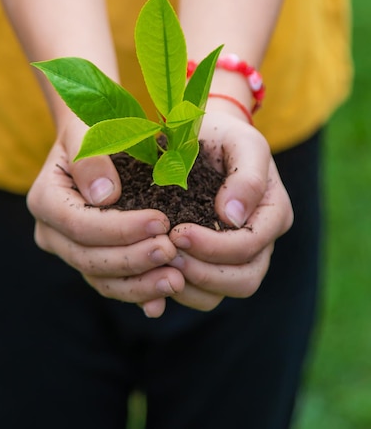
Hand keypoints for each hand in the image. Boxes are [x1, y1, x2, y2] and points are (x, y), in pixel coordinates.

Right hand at [27, 117, 184, 317]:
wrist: (95, 140)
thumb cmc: (94, 129)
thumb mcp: (89, 130)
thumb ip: (90, 159)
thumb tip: (104, 196)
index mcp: (45, 199)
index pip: (80, 224)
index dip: (120, 229)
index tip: (160, 221)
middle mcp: (51, 232)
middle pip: (89, 257)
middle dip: (132, 258)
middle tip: (171, 251)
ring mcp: (69, 250)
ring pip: (100, 279)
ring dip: (139, 284)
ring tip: (176, 279)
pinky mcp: (91, 262)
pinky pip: (112, 284)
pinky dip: (137, 293)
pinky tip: (165, 297)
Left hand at [168, 108, 292, 310]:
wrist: (204, 135)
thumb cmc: (223, 135)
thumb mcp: (241, 141)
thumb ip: (246, 176)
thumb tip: (233, 217)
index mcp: (272, 213)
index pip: (249, 247)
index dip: (214, 247)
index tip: (177, 232)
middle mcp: (260, 241)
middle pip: (243, 280)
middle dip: (203, 272)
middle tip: (167, 253)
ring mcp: (237, 255)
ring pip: (222, 293)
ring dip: (190, 285)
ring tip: (160, 262)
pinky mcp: (212, 262)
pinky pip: (202, 292)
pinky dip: (179, 290)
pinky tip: (155, 276)